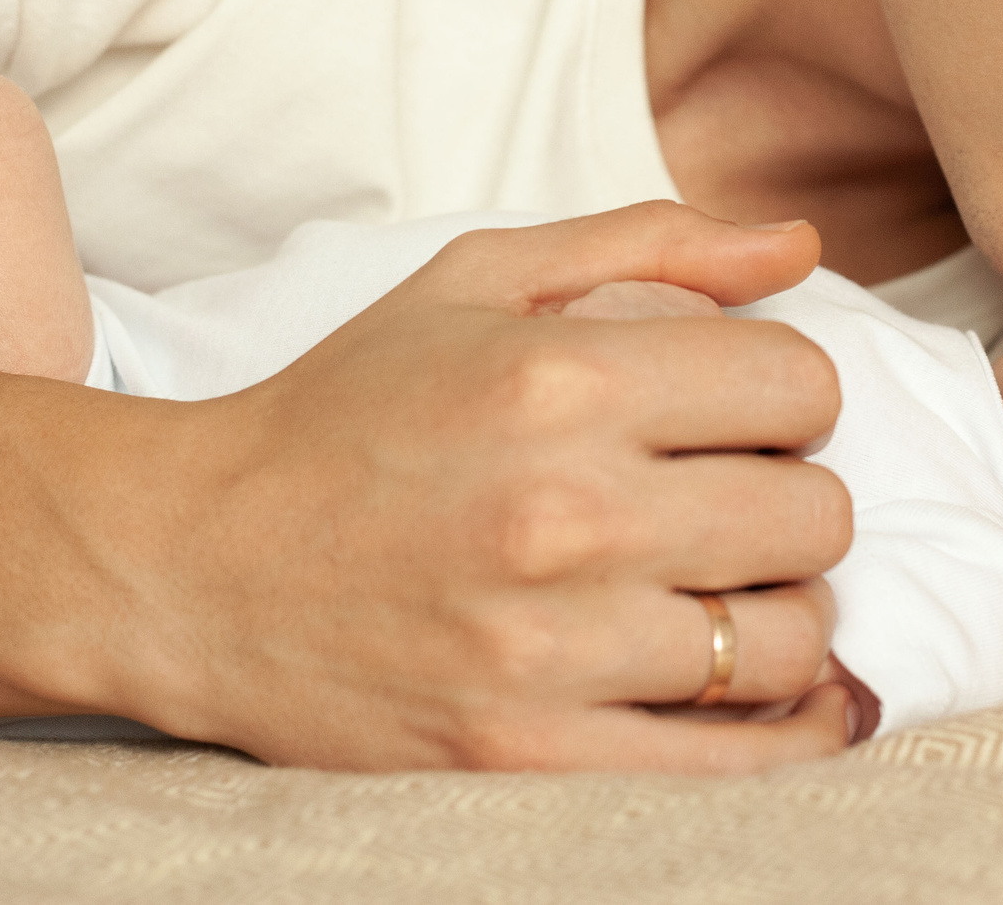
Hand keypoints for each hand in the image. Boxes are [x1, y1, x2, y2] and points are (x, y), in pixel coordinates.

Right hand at [100, 202, 855, 770]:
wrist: (188, 566)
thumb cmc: (346, 411)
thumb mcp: (477, 278)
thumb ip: (650, 245)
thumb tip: (801, 246)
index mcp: (561, 377)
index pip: (801, 383)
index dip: (790, 395)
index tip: (742, 416)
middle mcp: (564, 510)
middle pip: (814, 513)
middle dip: (790, 499)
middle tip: (729, 505)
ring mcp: (548, 647)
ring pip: (787, 638)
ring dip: (776, 613)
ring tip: (715, 593)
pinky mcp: (528, 754)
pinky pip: (738, 758)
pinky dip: (780, 729)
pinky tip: (760, 692)